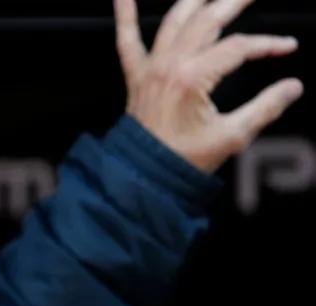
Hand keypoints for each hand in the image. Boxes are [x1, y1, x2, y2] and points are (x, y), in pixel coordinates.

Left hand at [115, 0, 303, 172]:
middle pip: (207, 21)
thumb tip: (293, 87)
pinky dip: (124, 15)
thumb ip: (265, 108)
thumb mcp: (231, 136)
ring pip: (174, 21)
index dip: (267, 43)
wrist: (143, 175)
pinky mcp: (137, 76)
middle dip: (234, 1)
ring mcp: (151, 69)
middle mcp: (169, 66)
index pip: (238, 47)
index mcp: (192, 78)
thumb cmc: (182, 159)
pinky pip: (126, 40)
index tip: (287, 46)